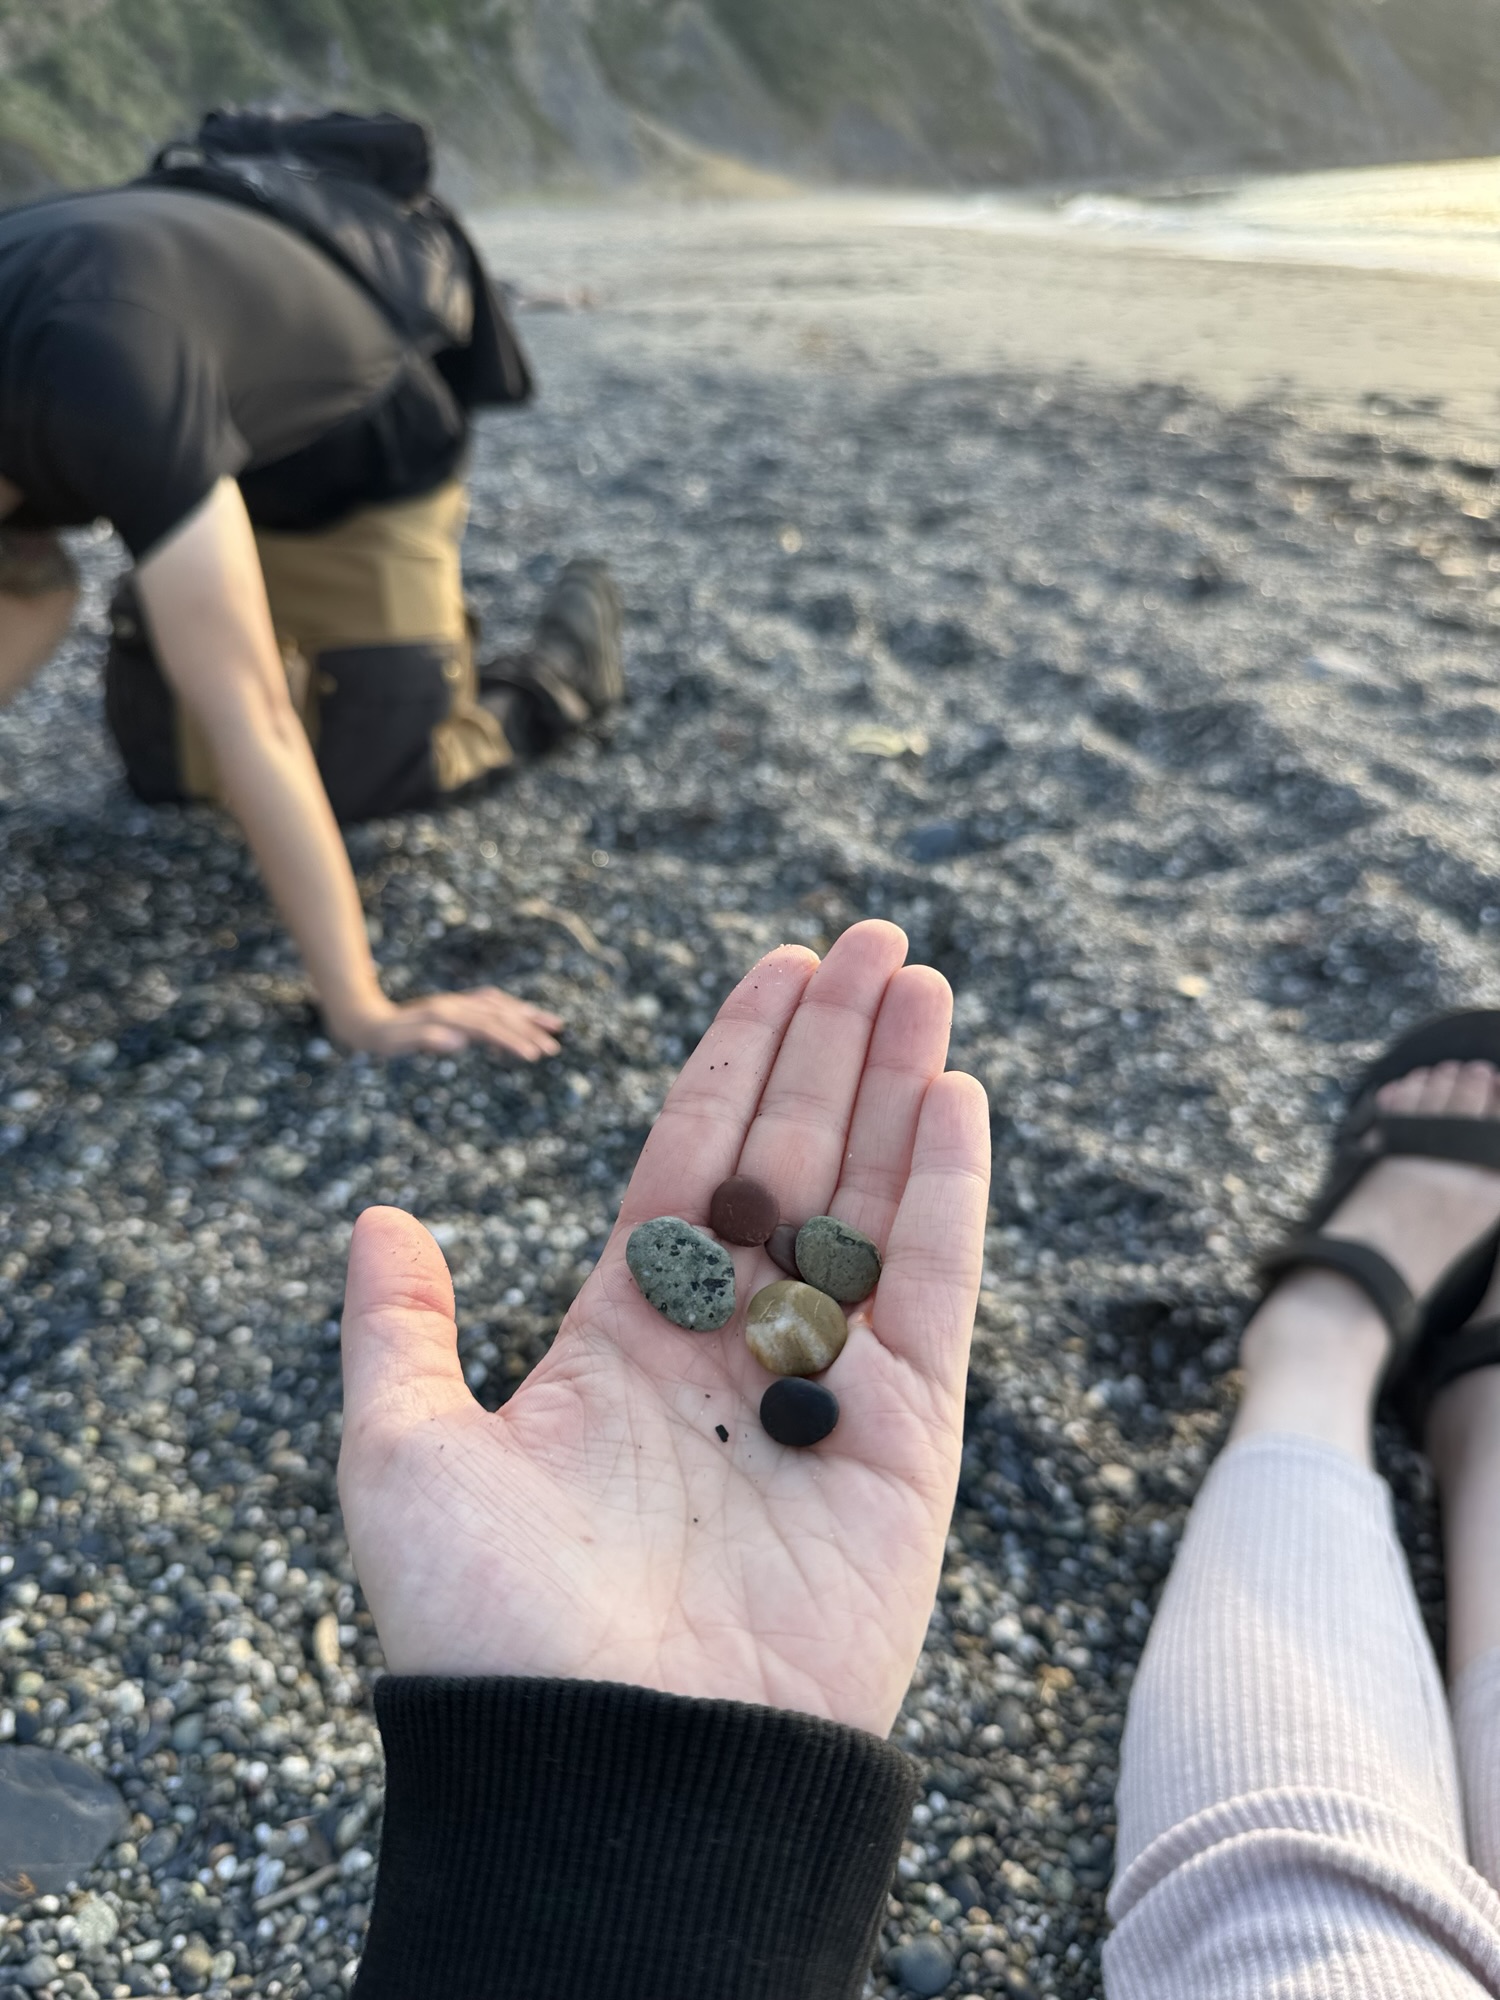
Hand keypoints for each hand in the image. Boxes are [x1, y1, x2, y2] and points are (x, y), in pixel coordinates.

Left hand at [338, 919, 989, 1735]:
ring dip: (898, 1090)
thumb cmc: (491, 1635)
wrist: (607, 1782)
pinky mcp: (902, 1448)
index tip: (777, 968)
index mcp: (622, 1342)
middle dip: (832, 1048)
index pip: (691, 1163)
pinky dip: (949, 1196)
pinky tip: (957, 1096)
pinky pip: (932, 1296)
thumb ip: (398, 1333)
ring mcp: (820, 1391)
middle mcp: (727, 1352)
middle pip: (793, 1162)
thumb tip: (379, 1217)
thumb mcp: (402, 1461)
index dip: (734, 1061)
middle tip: (875, 940)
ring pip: (870, 1205)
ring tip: (923, 982)